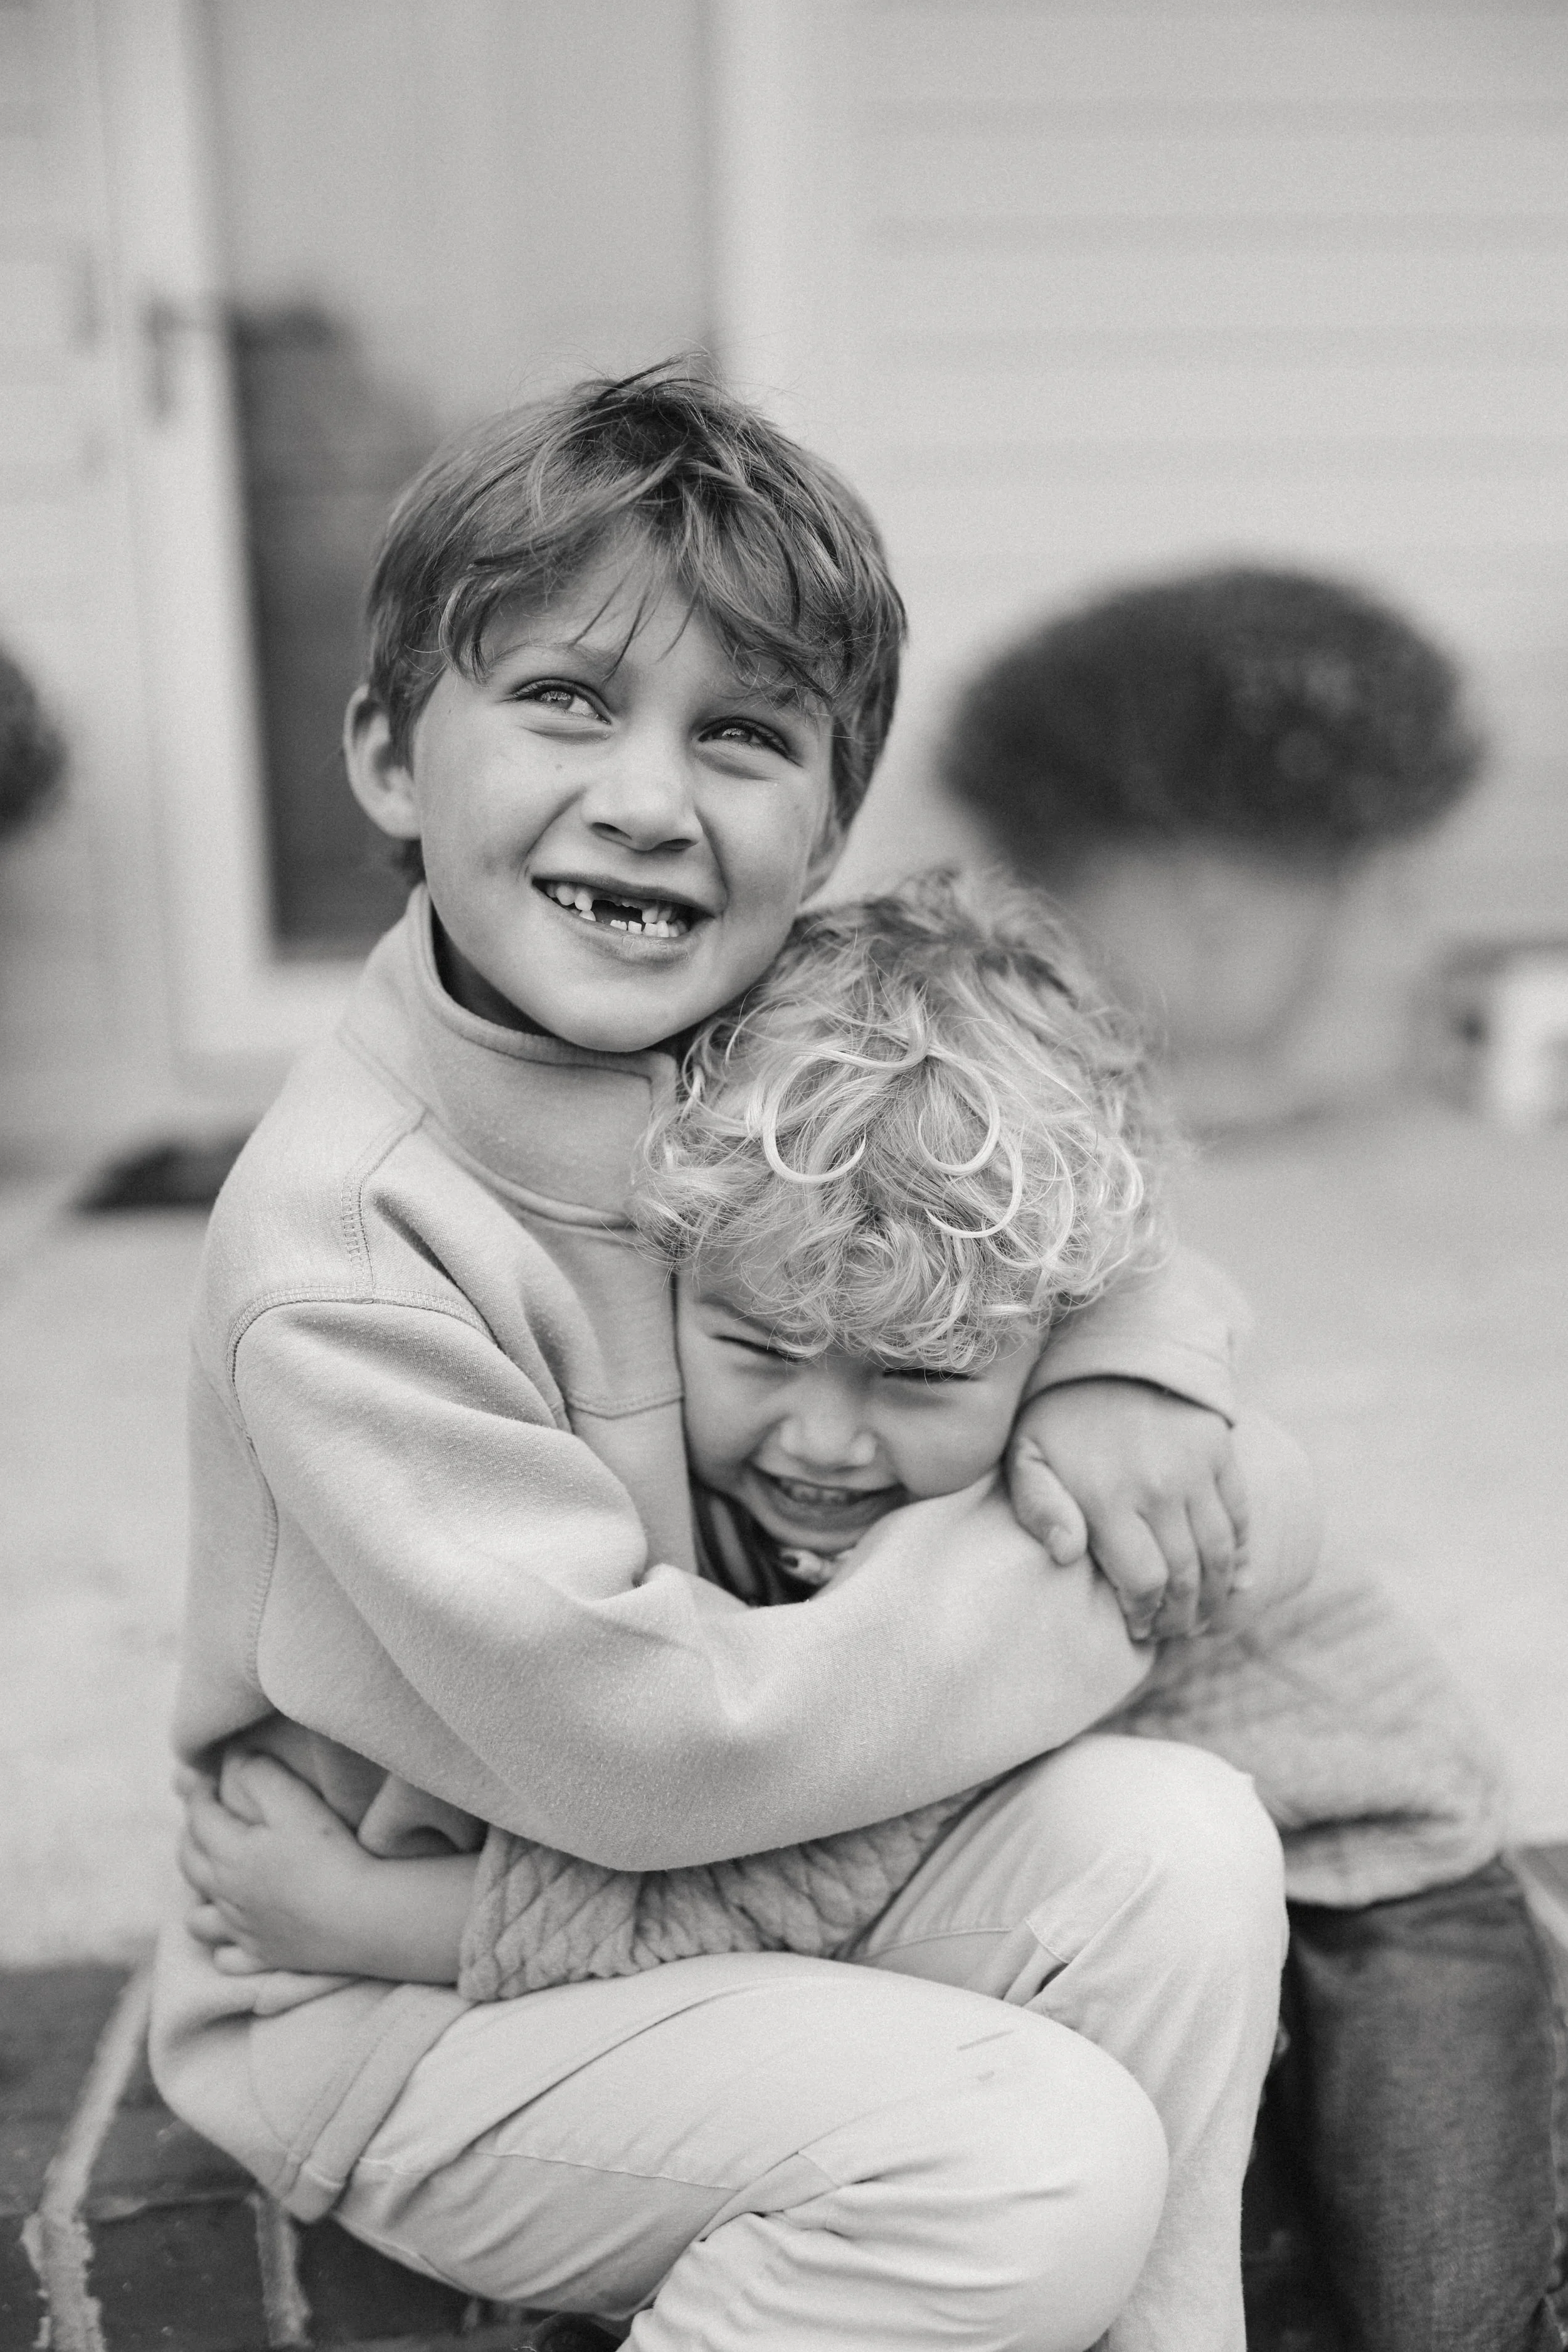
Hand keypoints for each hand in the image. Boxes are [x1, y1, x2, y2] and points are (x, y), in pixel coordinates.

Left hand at [179, 1749, 375, 1976]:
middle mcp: (226, 1896)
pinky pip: (226, 1958)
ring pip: (198, 1918)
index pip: (198, 1817)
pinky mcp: (266, 1957)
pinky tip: (235, 1933)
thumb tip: (233, 1757)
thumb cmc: (331, 1855)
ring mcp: (244, 1931)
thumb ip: (258, 1774)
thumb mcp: (295, 1801)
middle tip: (204, 1818)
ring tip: (214, 1878)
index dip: (199, 1792)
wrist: (362, 1917)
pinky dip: (223, 1946)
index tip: (208, 1778)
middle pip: (189, 1864)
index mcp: (229, 1854)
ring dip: (198, 1895)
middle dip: (190, 1836)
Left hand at [1006, 1379, 1247, 1639]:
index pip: (1144, 1581)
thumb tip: (1066, 1556)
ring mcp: (1196, 1469)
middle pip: (1186, 1576)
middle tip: (1171, 1631)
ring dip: (1215, 1596)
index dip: (1146, 1615)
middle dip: (1181, 1616)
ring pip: (1221, 1554)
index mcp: (1108, 1496)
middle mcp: (1159, 1487)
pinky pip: (1242, 1516)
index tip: (1139, 1628)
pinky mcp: (1220, 1453)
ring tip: (1200, 1617)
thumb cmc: (1057, 1415)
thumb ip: (1038, 1508)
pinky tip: (1237, 1583)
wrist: (1110, 1349)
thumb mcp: (1027, 1456)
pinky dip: (1244, 1556)